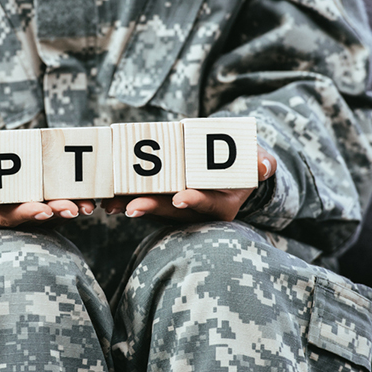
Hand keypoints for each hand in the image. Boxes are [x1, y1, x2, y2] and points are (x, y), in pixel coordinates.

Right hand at [0, 156, 94, 231]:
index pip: (6, 218)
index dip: (25, 214)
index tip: (43, 209)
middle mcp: (7, 220)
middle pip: (33, 219)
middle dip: (54, 213)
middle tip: (73, 208)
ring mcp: (23, 216)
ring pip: (49, 216)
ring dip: (68, 210)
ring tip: (86, 205)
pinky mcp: (37, 209)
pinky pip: (55, 207)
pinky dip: (71, 201)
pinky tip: (88, 197)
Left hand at [100, 145, 276, 222]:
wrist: (230, 167)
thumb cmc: (245, 163)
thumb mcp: (258, 160)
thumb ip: (261, 162)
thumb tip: (264, 166)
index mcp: (222, 204)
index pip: (207, 204)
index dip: (194, 201)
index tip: (181, 197)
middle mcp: (197, 210)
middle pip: (173, 211)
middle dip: (153, 208)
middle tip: (132, 206)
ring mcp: (178, 207)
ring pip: (154, 208)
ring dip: (132, 205)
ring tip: (111, 205)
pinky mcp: (162, 200)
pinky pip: (144, 199)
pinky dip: (127, 198)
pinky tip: (107, 198)